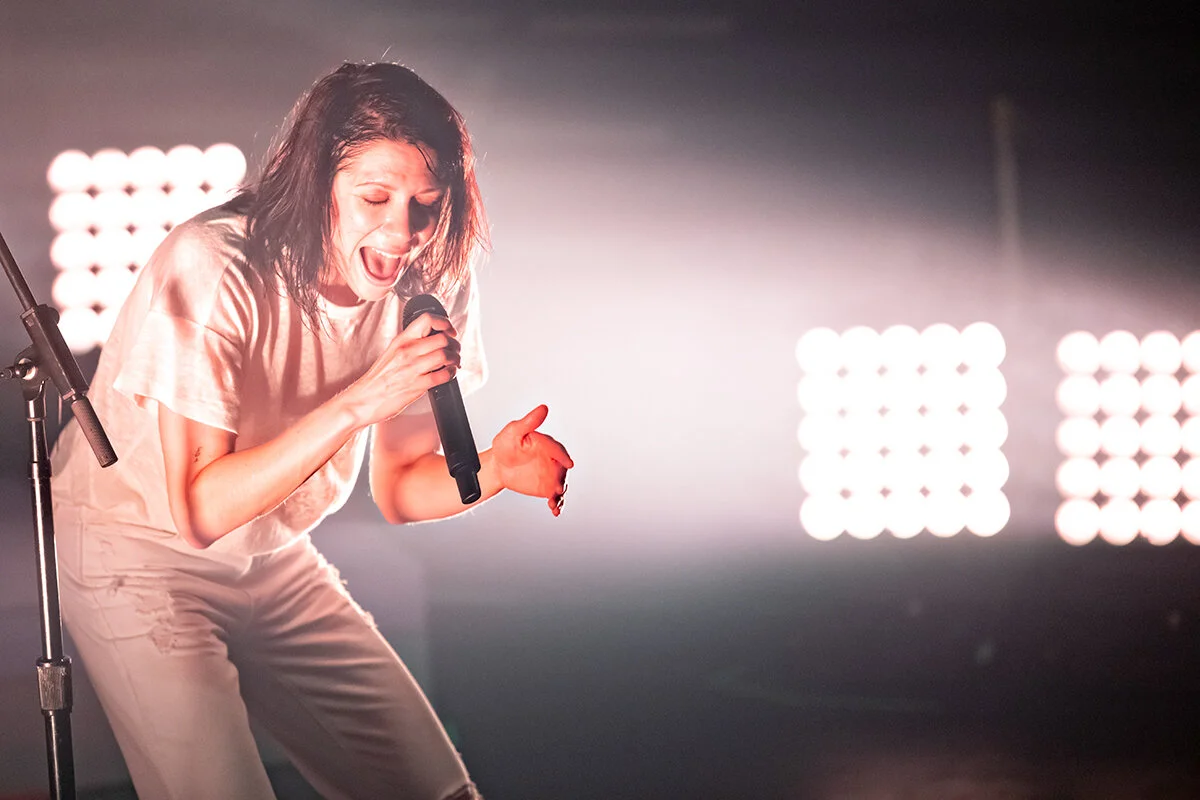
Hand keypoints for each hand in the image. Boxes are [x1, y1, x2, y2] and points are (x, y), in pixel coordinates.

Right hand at [342, 312, 460, 426]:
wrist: (363, 399)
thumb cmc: (377, 379)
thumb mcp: (392, 353)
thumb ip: (410, 344)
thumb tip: (432, 339)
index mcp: (401, 340)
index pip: (427, 319)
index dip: (444, 323)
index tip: (449, 331)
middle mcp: (407, 351)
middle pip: (442, 338)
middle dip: (455, 344)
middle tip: (455, 350)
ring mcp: (412, 368)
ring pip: (445, 355)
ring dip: (455, 359)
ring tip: (454, 362)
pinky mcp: (417, 386)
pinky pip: (443, 375)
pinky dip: (451, 374)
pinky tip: (448, 374)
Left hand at [493, 405, 573, 515]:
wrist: (497, 466)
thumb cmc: (505, 446)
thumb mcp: (514, 431)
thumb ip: (529, 422)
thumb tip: (543, 408)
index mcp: (546, 444)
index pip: (556, 449)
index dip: (562, 456)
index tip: (568, 463)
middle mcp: (551, 460)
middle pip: (561, 469)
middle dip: (561, 478)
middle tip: (558, 487)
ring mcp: (550, 474)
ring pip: (560, 484)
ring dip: (560, 494)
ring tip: (554, 501)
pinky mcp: (546, 487)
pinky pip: (554, 496)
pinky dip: (556, 503)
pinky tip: (554, 509)